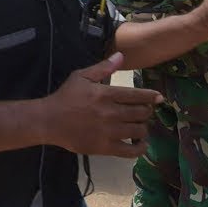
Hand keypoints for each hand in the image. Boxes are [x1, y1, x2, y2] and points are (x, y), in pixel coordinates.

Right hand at [40, 53, 159, 157]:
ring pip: (139, 130)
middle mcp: (111, 112)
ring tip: (139, 126)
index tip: (158, 98)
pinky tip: (140, 143)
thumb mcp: (81, 76)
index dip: (151, 96)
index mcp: (106, 94)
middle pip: (141, 113)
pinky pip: (131, 150)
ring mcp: (109, 131)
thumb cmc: (65, 97)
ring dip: (143, 127)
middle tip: (143, 112)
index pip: (137, 95)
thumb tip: (121, 56)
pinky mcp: (105, 147)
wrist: (49, 121)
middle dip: (146, 111)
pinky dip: (140, 147)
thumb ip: (103, 67)